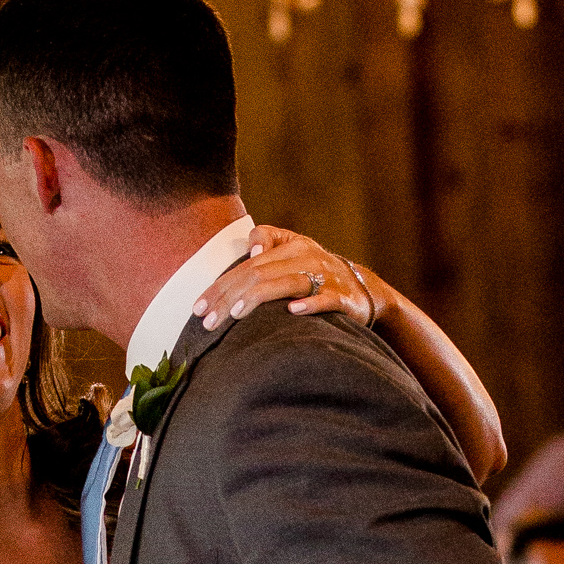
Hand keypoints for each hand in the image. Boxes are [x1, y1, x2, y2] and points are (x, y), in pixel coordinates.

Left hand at [194, 227, 383, 333]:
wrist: (365, 290)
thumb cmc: (317, 272)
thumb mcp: (294, 250)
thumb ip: (268, 241)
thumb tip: (250, 250)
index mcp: (290, 246)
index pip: (246, 266)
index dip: (220, 286)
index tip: (198, 307)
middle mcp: (305, 257)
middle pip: (259, 274)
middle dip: (229, 297)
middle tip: (207, 321)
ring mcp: (325, 277)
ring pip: (287, 283)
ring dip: (259, 298)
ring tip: (236, 313)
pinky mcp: (343, 298)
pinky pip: (325, 299)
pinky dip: (310, 305)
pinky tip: (292, 311)